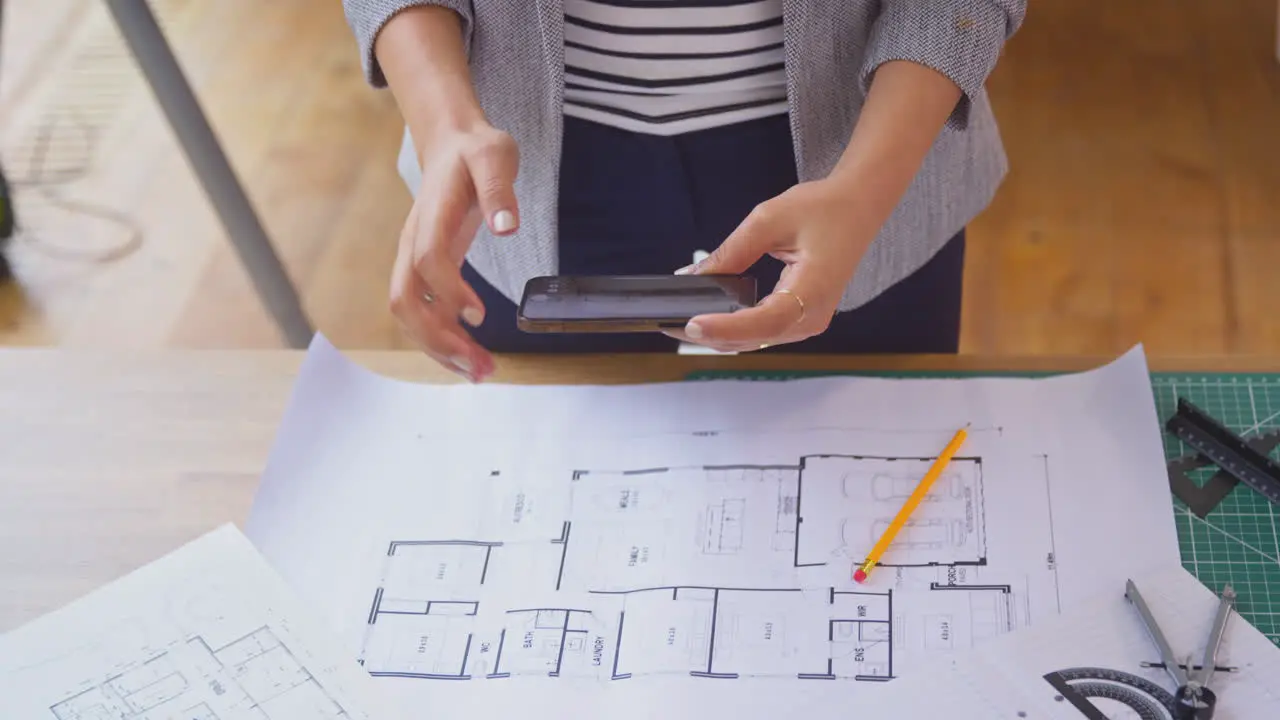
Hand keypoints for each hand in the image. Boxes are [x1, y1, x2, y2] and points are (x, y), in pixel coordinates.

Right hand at [388, 124, 518, 380]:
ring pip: (409, 315)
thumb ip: (499, 188)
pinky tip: (470, 358)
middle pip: (405, 299)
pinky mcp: (426, 272)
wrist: (451, 144)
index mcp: (430, 215)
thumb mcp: (494, 155)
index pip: (427, 259)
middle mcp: (413, 242)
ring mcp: (414, 259)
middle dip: (438, 338)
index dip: (448, 290)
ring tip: (479, 372)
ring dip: (439, 348)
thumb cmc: (475, 151)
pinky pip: (423, 313)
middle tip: (480, 366)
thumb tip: (507, 226)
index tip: (480, 315)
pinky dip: (442, 341)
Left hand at [665, 178, 874, 351]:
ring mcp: (809, 322)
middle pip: (755, 338)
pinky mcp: (802, 319)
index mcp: (814, 289)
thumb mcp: (768, 220)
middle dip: (711, 334)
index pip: (765, 321)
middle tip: (669, 324)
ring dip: (720, 335)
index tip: (692, 324)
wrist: (857, 209)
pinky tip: (710, 319)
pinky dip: (735, 328)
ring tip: (682, 323)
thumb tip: (693, 277)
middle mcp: (814, 316)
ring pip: (756, 340)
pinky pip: (763, 331)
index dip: (726, 327)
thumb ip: (730, 253)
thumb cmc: (822, 209)